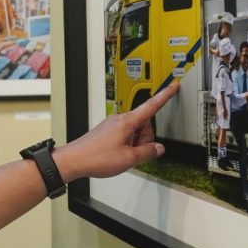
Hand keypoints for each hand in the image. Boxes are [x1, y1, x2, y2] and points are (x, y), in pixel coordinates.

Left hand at [55, 83, 178, 179]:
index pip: (151, 106)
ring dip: (134, 144)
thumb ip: (148, 152)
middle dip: (144, 139)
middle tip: (134, 153)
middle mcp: (119, 119)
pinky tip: (116, 155)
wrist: (73, 160)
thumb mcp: (129, 159)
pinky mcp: (106, 131)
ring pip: (134, 132)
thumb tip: (158, 148)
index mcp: (127, 121)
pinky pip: (124, 136)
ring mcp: (112, 125)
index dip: (165, 96)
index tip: (173, 86)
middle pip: (144, 124)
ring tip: (122, 155)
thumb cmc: (96, 157)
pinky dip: (125, 145)